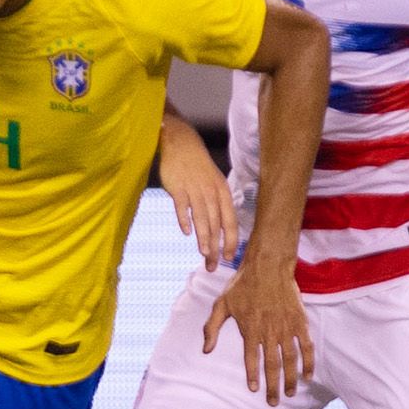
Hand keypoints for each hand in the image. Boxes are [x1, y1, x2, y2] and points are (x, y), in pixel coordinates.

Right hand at [159, 119, 235, 270]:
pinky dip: (184, 219)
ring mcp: (194, 189)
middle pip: (215, 224)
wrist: (181, 143)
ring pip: (202, 218)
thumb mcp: (213, 183)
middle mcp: (211, 192)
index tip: (227, 258)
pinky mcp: (178, 186)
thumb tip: (217, 229)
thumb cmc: (197, 167)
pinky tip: (186, 232)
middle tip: (212, 265)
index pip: (230, 221)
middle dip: (215, 246)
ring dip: (203, 237)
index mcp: (222, 192)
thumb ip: (215, 205)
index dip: (230, 241)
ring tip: (204, 253)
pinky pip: (183, 206)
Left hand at [203, 261, 313, 406]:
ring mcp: (286, 327)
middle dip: (274, 385)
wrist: (268, 267)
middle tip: (274, 402)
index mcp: (250, 329)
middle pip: (273, 364)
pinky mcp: (300, 321)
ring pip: (291, 359)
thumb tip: (206, 350)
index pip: (251, 359)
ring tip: (291, 393)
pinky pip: (306, 346)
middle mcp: (269, 331)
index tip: (254, 389)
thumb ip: (211, 327)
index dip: (253, 375)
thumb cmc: (241, 285)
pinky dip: (309, 362)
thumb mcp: (221, 304)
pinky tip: (308, 375)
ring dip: (291, 378)